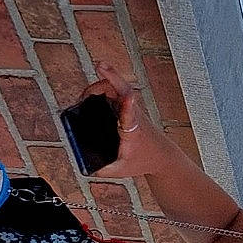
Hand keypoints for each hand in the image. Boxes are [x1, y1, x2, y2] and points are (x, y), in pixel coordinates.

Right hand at [80, 63, 174, 183]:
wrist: (160, 154)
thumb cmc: (140, 161)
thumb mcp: (120, 171)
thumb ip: (100, 169)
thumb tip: (82, 164)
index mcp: (133, 132)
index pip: (131, 116)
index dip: (128, 105)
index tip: (128, 96)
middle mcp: (134, 115)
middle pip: (124, 90)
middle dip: (111, 76)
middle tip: (97, 71)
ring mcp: (132, 107)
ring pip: (118, 86)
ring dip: (102, 82)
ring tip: (84, 96)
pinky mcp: (128, 105)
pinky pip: (115, 89)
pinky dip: (102, 86)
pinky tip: (90, 92)